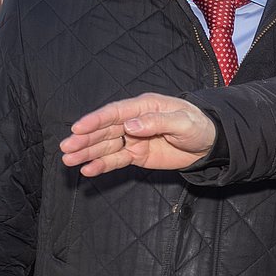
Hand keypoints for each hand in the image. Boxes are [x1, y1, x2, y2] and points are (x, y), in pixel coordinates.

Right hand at [59, 92, 217, 176]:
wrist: (209, 144)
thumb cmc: (198, 126)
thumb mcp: (183, 122)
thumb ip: (157, 122)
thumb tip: (130, 125)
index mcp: (143, 106)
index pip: (115, 112)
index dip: (95, 120)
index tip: (77, 128)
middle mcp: (133, 121)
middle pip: (104, 129)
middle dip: (84, 138)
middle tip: (66, 147)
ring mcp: (133, 138)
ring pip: (105, 145)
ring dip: (87, 152)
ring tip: (68, 159)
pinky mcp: (136, 154)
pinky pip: (116, 160)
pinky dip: (102, 165)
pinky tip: (88, 169)